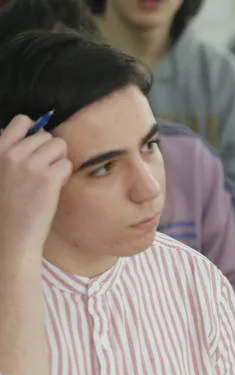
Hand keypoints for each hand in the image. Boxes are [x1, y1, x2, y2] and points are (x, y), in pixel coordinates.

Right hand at [0, 115, 70, 255]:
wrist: (11, 232)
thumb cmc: (6, 204)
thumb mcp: (0, 170)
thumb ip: (10, 152)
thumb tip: (32, 135)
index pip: (22, 121)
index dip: (34, 132)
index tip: (36, 148)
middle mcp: (12, 152)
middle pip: (46, 136)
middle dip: (49, 152)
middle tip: (42, 172)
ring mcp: (30, 164)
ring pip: (60, 146)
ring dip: (58, 161)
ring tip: (47, 178)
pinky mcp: (48, 177)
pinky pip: (67, 163)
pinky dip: (64, 175)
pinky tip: (53, 187)